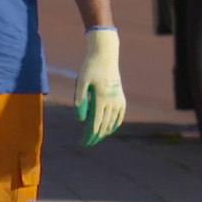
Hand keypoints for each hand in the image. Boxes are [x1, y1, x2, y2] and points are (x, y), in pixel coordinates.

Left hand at [75, 28, 125, 146]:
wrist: (105, 57)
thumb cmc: (90, 68)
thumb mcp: (81, 81)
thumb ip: (80, 100)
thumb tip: (80, 120)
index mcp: (101, 98)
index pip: (95, 123)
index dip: (89, 136)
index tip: (83, 143)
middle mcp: (112, 101)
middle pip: (104, 126)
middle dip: (95, 137)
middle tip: (87, 144)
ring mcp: (118, 100)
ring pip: (112, 122)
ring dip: (104, 132)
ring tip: (96, 138)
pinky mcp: (121, 98)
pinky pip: (120, 116)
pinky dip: (114, 125)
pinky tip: (109, 130)